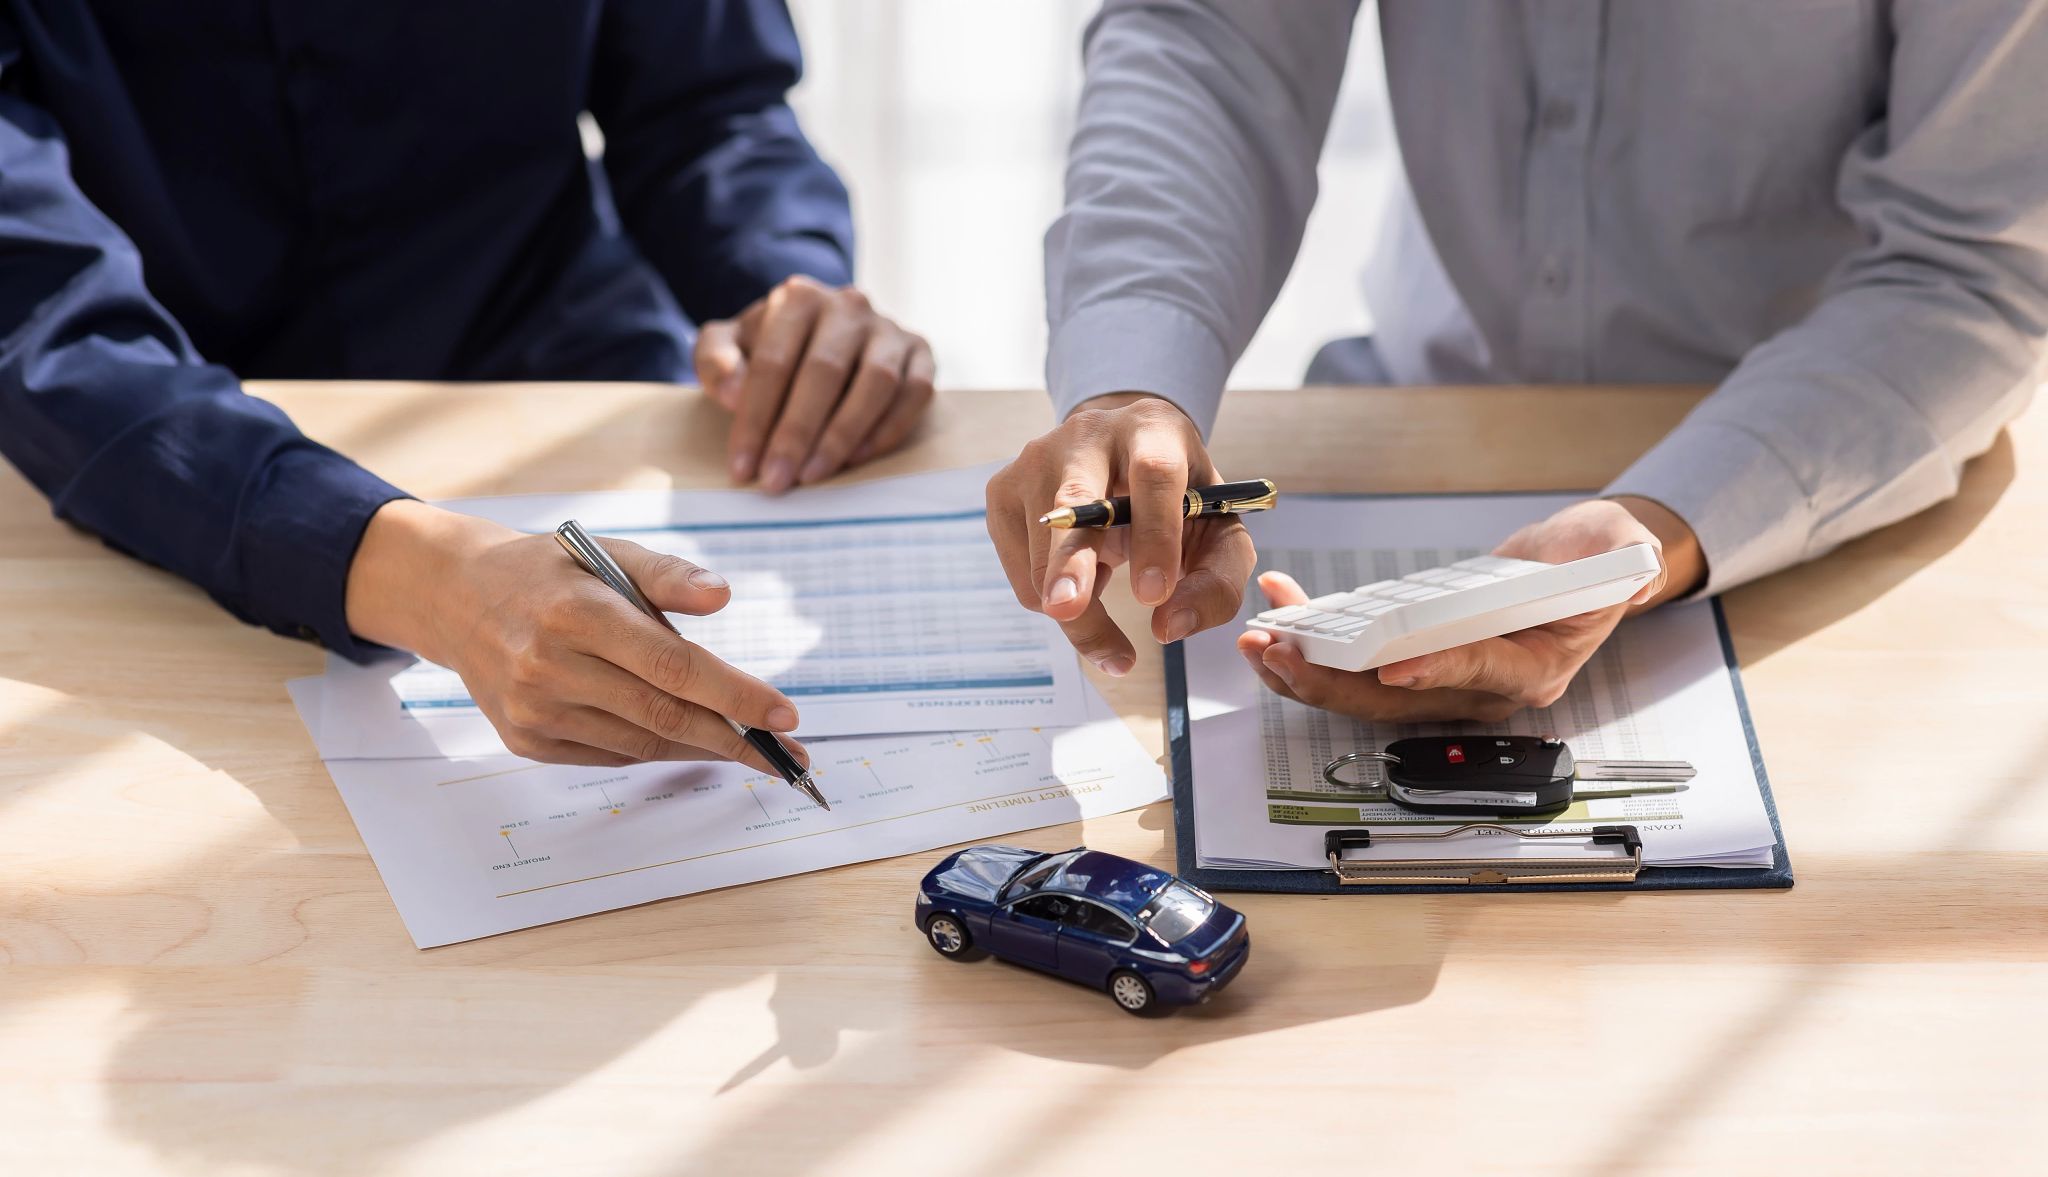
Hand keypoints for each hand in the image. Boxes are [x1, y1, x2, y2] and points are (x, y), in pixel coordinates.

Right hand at [344, 500, 807, 769]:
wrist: (456, 599)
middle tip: (787, 752)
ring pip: (641, 743)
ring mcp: (534, 712)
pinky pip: (611, 755)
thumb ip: (667, 574)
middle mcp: (549, 668)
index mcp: (577, 614)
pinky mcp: (526, 741)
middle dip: (735, 738)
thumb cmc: (548, 573)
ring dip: (701, 747)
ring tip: (747, 745)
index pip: (673, 666)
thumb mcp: (606, 552)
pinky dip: (655, 747)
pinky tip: (686, 738)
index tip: (785, 714)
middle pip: (663, 715)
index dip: (735, 694)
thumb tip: (723, 596)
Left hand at [696, 275, 935, 492]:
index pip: (773, 362)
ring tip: (814, 475)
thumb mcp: (728, 344)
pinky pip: (915, 392)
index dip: (755, 419)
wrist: (825, 334)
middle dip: (796, 434)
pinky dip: (889, 428)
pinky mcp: (920, 352)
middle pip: (823, 373)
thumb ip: (715, 360)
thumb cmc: (772, 348)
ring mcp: (889, 328)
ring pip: (875, 383)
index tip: (743, 467)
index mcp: (798, 298)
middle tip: (776, 481)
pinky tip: (858, 458)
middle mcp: (849, 306)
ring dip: (843, 435)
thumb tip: (734, 395)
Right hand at [985, 392, 1257, 674]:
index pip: (1154, 474)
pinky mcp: (1002, 492)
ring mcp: (1035, 460)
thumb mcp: (1217, 531)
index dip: (1155, 535)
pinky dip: (1054, 596)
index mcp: (1153, 430)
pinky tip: (1079, 573)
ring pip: (1043, 554)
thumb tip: (1171, 625)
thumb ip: (1215, 581)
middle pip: (1075, 500)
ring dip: (1077, 609)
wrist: (1121, 456)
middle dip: (1072, 560)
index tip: (1154, 594)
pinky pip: (1023, 574)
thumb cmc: (1177, 500)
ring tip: (1105, 603)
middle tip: (1070, 610)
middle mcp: (1087, 434)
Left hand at [1237, 496, 1704, 722]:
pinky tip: (1283, 611)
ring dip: (1308, 670)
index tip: (1390, 666)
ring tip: (1259, 643)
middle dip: (1333, 681)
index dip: (1434, 670)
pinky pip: (1358, 662)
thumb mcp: (1617, 548)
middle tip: (1282, 655)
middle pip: (1398, 697)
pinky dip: (1317, 640)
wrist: (1577, 571)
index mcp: (1532, 669)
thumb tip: (1612, 554)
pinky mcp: (1416, 659)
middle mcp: (1481, 689)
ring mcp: (1444, 680)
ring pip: (1365, 690)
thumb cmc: (1596, 560)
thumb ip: (1615, 555)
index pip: (1477, 673)